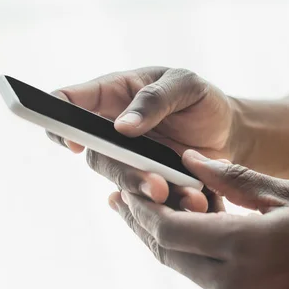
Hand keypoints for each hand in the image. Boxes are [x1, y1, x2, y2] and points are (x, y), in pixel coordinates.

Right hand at [47, 67, 234, 211]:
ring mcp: (128, 158)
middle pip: (96, 154)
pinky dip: (170, 204)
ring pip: (120, 181)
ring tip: (190, 197)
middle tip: (157, 186)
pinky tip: (195, 201)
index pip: (70, 102)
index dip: (60, 122)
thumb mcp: (184, 84)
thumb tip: (121, 127)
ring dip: (149, 193)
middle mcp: (113, 130)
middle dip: (124, 173)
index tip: (74, 144)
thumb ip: (154, 99)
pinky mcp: (146, 181)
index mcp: (114, 94)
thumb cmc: (199, 98)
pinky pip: (145, 198)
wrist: (228, 130)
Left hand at [110, 150, 288, 288]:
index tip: (130, 185)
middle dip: (138, 222)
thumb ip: (234, 178)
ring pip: (173, 264)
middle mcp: (227, 278)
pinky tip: (174, 228)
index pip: (169, 229)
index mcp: (241, 245)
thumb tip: (190, 159)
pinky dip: (177, 249)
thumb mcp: (287, 195)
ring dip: (153, 236)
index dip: (143, 208)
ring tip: (136, 209)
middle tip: (121, 197)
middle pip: (162, 250)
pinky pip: (193, 273)